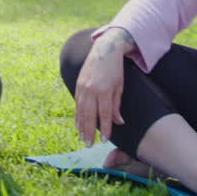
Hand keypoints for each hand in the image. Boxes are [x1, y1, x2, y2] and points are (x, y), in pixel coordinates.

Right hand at [73, 30, 129, 145]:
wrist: (104, 50)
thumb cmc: (115, 70)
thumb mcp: (119, 87)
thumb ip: (117, 106)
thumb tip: (119, 123)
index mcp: (104, 90)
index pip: (104, 114)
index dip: (104, 129)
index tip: (104, 141)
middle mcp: (91, 90)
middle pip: (89, 115)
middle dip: (89, 132)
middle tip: (89, 145)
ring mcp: (82, 87)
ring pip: (81, 111)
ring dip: (81, 126)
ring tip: (82, 139)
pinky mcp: (78, 85)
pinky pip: (77, 104)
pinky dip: (77, 116)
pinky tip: (77, 125)